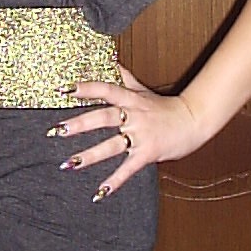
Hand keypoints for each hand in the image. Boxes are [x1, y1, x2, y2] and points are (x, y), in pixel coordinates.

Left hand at [46, 67, 205, 201]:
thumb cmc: (165, 106)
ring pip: (111, 146)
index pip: (105, 89)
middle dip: (79, 124)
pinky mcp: (148, 154)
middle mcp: (133, 116)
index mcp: (130, 99)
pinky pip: (128, 169)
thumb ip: (124, 76)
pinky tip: (99, 192)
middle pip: (103, 118)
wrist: (193, 121)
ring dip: (89, 156)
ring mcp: (140, 136)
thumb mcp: (143, 89)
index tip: (63, 89)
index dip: (85, 88)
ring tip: (68, 163)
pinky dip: (114, 182)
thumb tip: (110, 58)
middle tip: (57, 131)